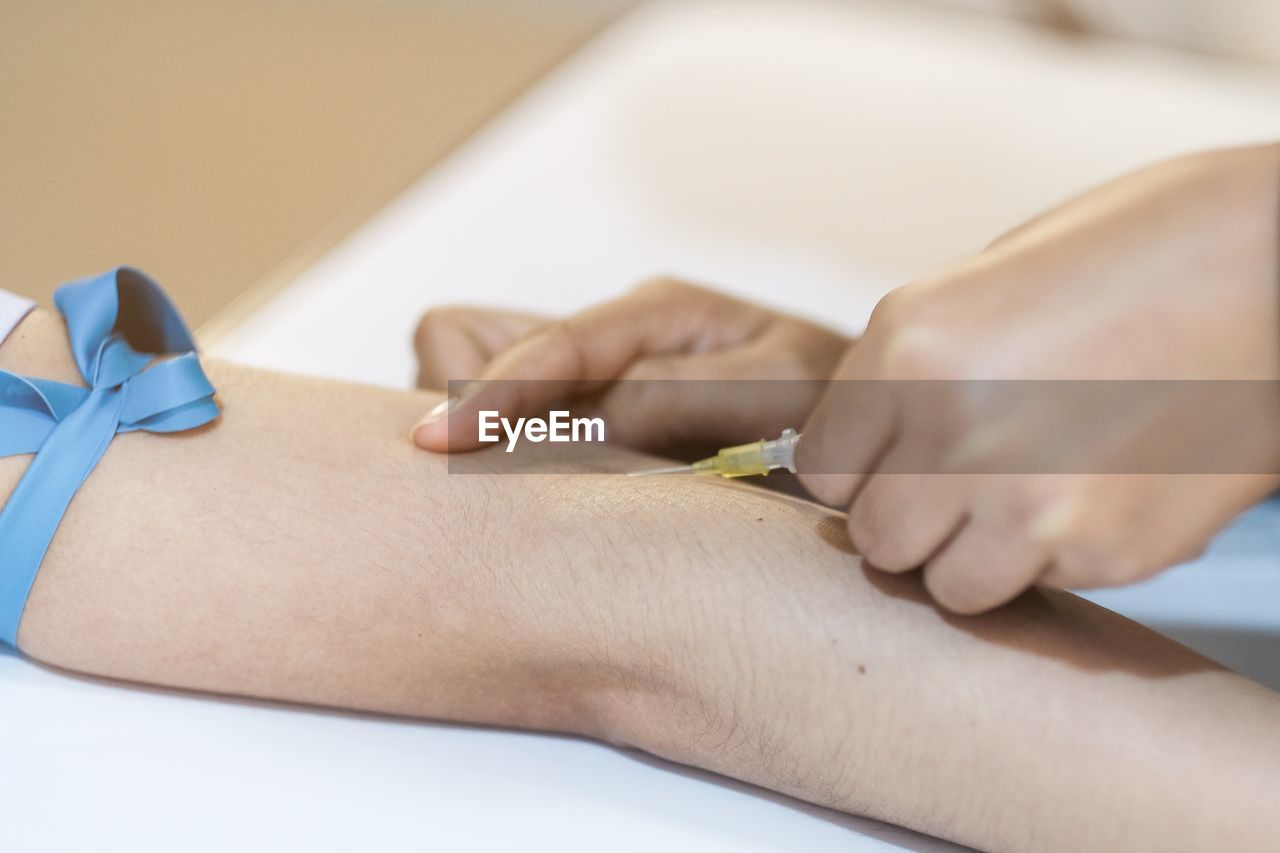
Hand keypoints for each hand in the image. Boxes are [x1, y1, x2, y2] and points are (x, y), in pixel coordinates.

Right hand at [411, 277, 850, 454]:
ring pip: (481, 380)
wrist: (866, 426)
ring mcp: (595, 377)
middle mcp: (613, 336)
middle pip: (473, 340)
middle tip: (481, 471)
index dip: (491, 394)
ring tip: (524, 490)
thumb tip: (585, 420)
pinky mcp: (593, 420)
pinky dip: (511, 458)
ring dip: (484, 431)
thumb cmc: (833, 403)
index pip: (545, 344)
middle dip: (461, 398)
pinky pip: (518, 430)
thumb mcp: (779, 391)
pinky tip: (550, 499)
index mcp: (655, 313)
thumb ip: (680, 395)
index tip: (437, 445)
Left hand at [797, 143, 1279, 612]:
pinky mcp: (1106, 553)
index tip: (889, 459)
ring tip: (1026, 493)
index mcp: (909, 351)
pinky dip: (1058, 554)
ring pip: (949, 585)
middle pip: (876, 539)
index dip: (858, 466)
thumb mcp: (974, 289)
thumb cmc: (1124, 257)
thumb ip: (902, 379)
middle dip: (909, 517)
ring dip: (974, 554)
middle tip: (958, 482)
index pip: (820, 468)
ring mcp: (1031, 504)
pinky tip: (1100, 485)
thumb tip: (860, 458)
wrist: (1275, 266)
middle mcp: (955, 434)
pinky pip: (1041, 585)